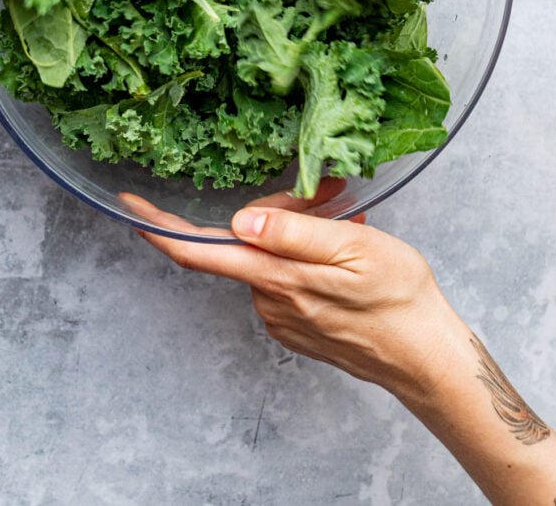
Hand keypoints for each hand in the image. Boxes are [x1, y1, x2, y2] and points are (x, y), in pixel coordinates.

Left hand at [131, 198, 460, 398]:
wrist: (425, 357)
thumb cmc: (397, 297)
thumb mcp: (353, 248)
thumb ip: (293, 233)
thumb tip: (242, 220)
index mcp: (276, 276)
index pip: (198, 251)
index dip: (159, 228)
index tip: (130, 206)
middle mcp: (268, 300)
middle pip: (242, 244)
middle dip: (271, 215)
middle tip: (326, 199)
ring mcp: (281, 318)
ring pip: (267, 260)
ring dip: (294, 238)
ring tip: (347, 229)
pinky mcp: (295, 328)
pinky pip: (283, 281)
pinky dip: (302, 261)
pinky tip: (341, 258)